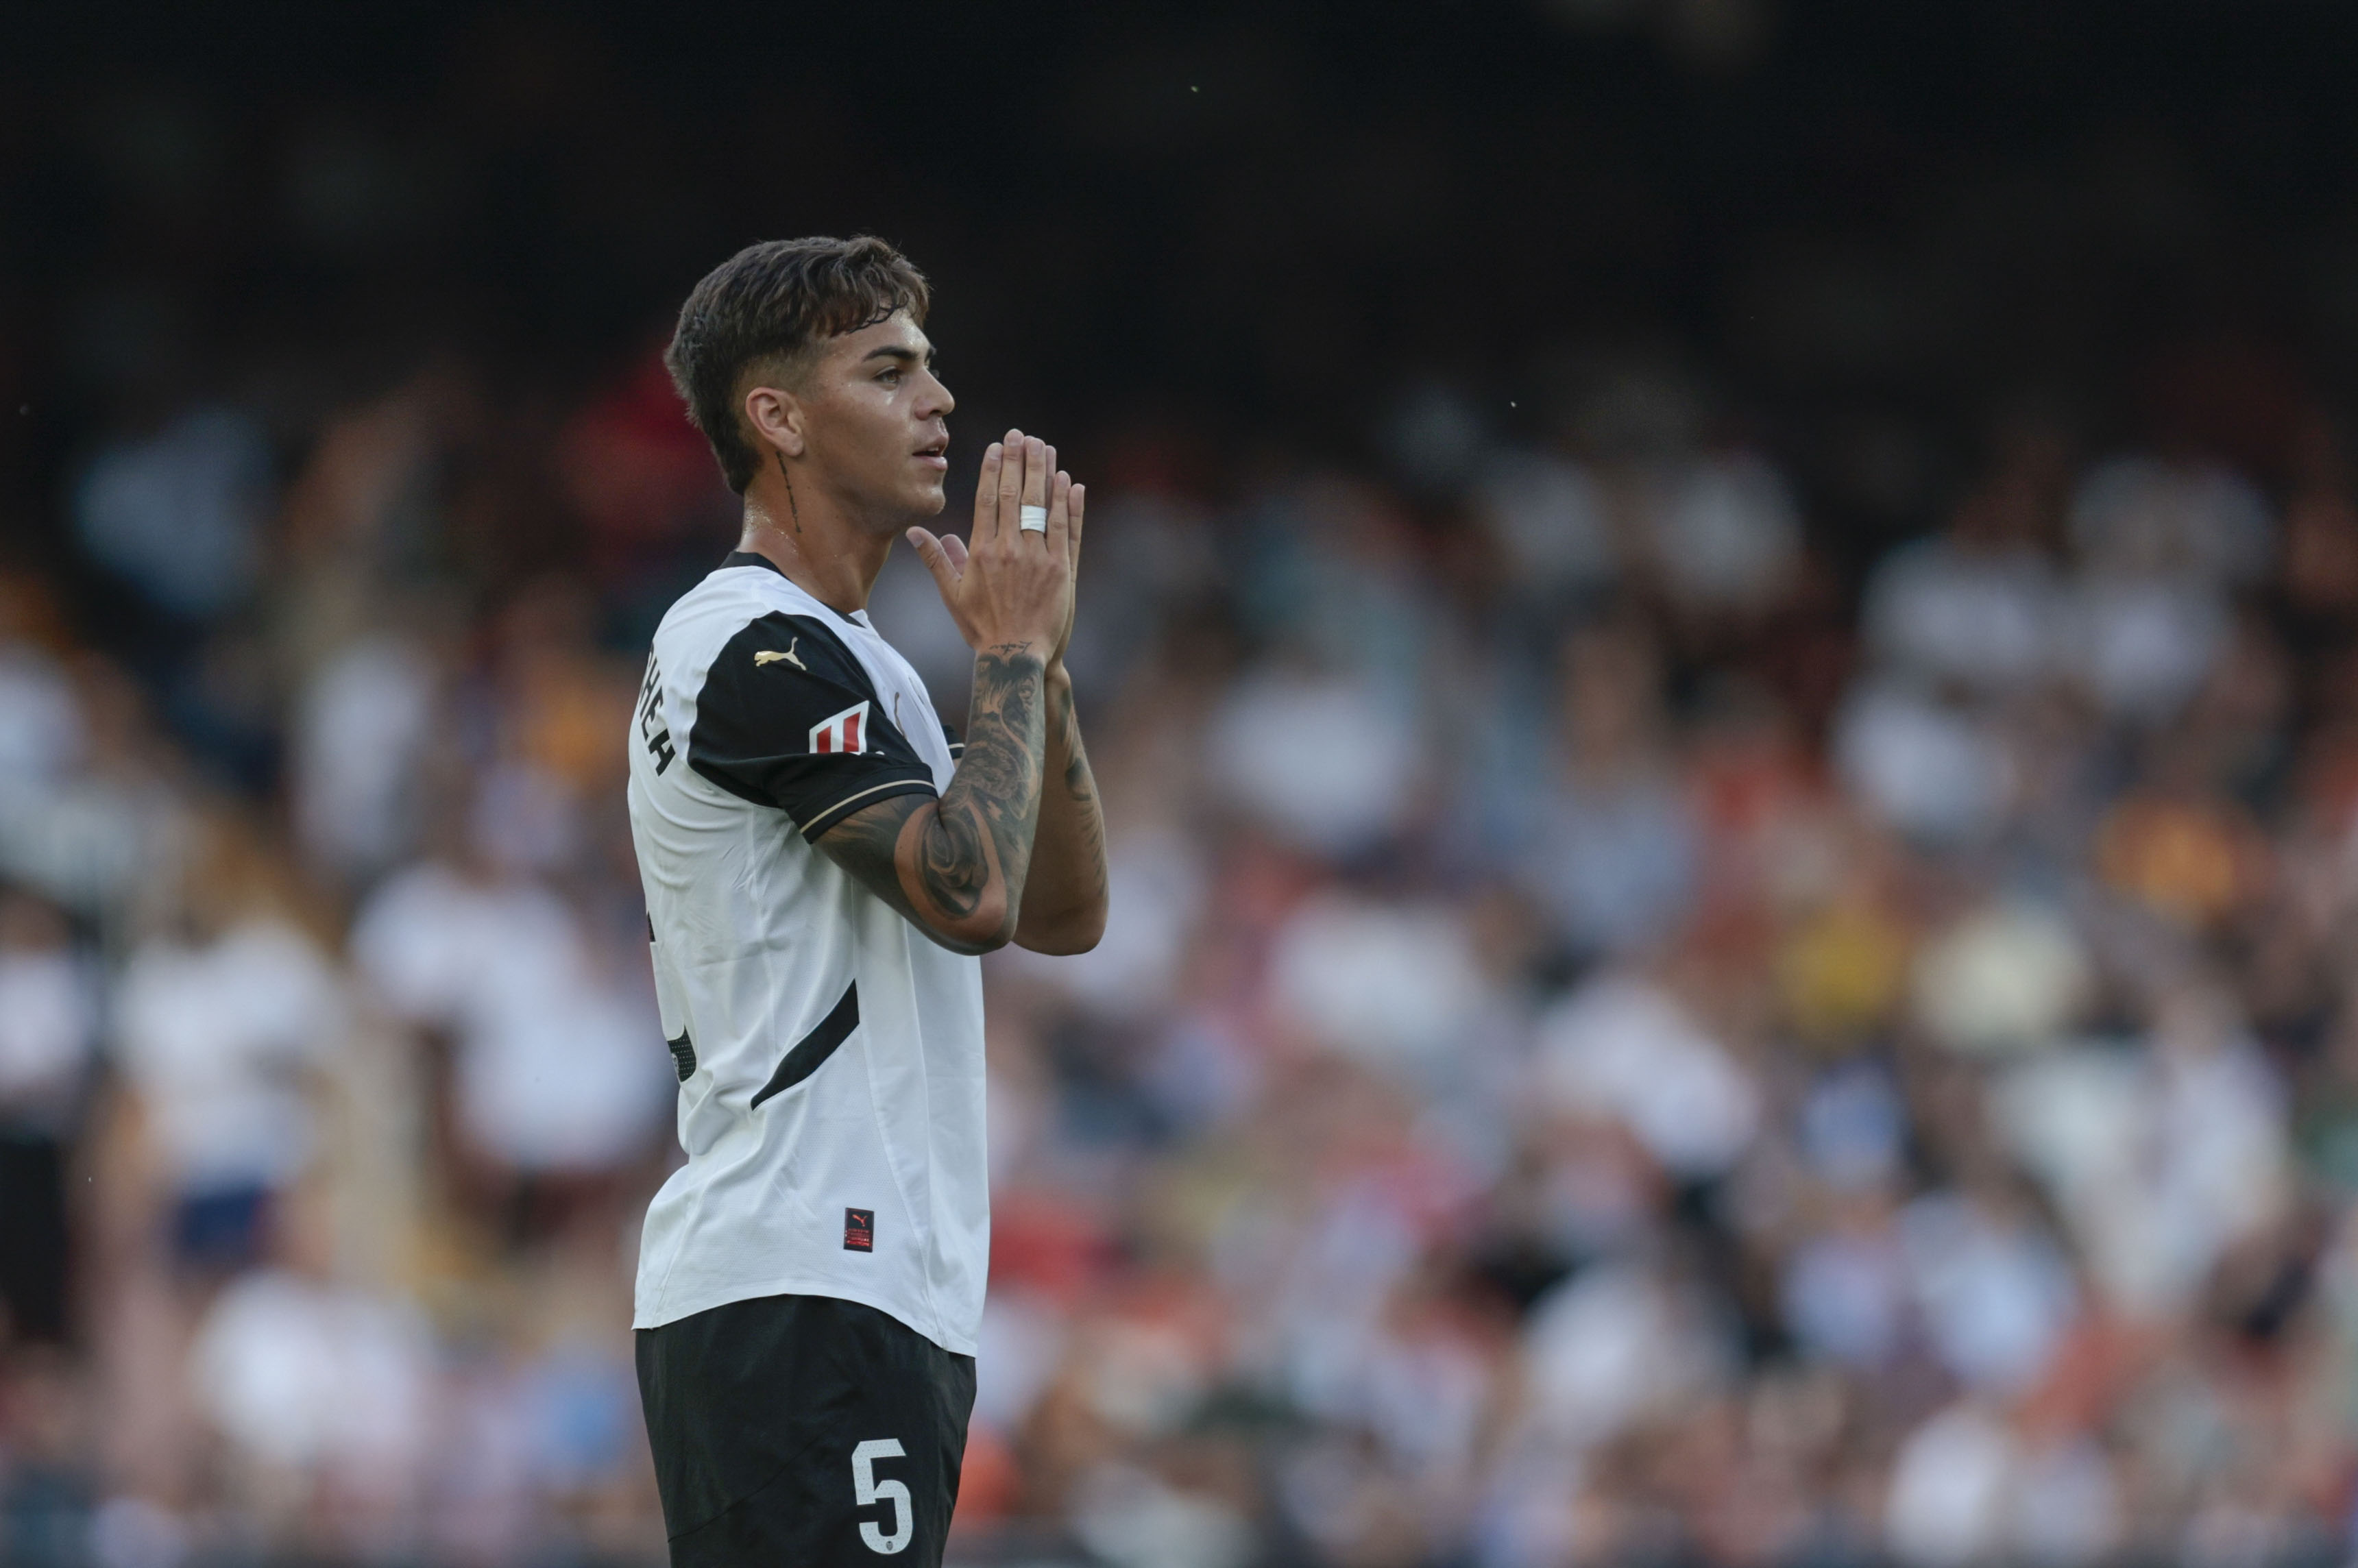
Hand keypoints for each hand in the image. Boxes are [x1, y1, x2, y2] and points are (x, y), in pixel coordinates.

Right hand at [907, 430, 1077, 661]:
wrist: (1016, 657)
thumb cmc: (982, 628)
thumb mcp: (952, 594)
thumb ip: (937, 559)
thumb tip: (916, 532)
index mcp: (982, 552)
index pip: (988, 499)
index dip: (994, 469)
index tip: (998, 446)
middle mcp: (1011, 549)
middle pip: (1015, 494)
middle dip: (1019, 460)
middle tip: (1022, 435)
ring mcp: (1039, 558)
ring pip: (1042, 506)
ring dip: (1044, 473)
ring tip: (1044, 447)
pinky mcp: (1062, 569)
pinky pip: (1066, 529)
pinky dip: (1068, 504)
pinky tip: (1069, 482)